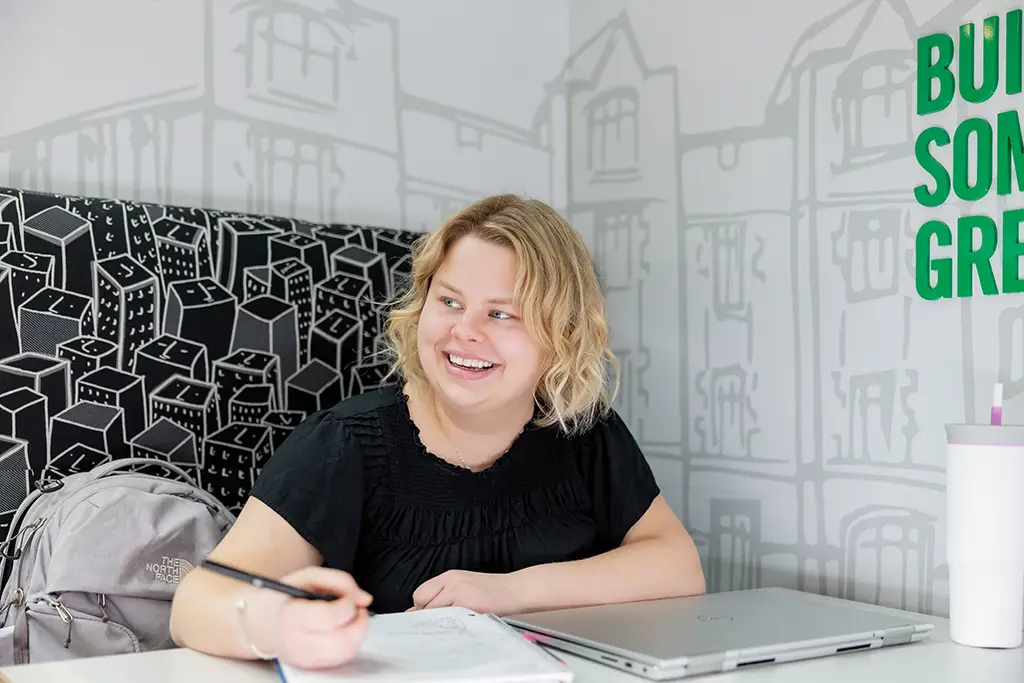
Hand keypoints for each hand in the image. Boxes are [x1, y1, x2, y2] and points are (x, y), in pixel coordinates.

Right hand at [268, 567, 373, 669]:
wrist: (261, 621)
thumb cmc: (285, 597)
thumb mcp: (309, 576)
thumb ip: (340, 580)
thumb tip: (365, 599)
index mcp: (291, 616)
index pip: (329, 617)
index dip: (348, 606)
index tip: (349, 598)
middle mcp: (296, 642)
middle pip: (342, 641)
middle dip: (359, 622)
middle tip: (357, 609)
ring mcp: (302, 658)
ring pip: (345, 652)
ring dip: (357, 633)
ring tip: (350, 618)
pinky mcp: (310, 666)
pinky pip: (340, 659)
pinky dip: (349, 643)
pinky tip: (342, 630)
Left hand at [410, 570, 528, 615]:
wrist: (516, 589)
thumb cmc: (493, 591)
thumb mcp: (464, 586)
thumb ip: (443, 596)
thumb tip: (418, 612)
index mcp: (449, 576)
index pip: (420, 594)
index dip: (421, 609)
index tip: (426, 619)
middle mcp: (451, 581)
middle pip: (422, 603)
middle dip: (426, 617)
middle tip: (441, 623)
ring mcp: (460, 591)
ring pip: (434, 612)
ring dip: (440, 622)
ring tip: (455, 624)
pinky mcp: (469, 604)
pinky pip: (450, 619)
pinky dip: (452, 626)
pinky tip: (463, 625)